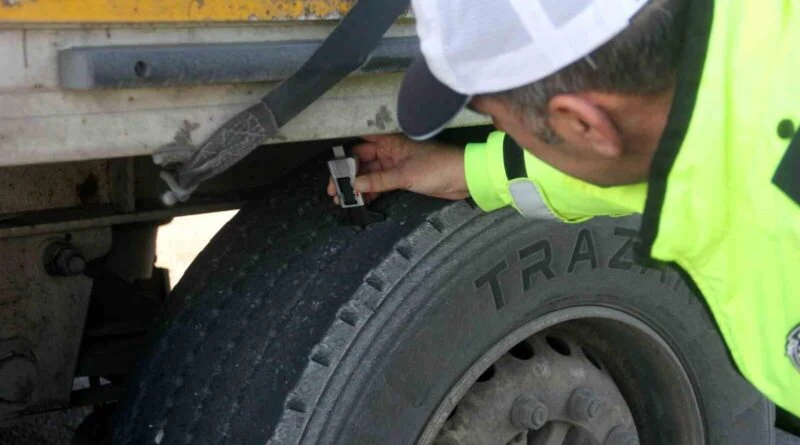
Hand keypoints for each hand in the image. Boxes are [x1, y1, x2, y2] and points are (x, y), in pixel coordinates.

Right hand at [327, 134, 468, 203]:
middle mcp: (391, 151)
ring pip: (370, 174)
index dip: (344, 153)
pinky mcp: (403, 178)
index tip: (331, 166)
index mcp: (391, 141)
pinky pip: (381, 184)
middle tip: (333, 189)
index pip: (360, 142)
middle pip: (362, 161)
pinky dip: (370, 191)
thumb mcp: (405, 174)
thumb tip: (355, 184)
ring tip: (342, 198)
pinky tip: (359, 200)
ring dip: (357, 186)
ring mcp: (396, 165)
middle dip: (347, 175)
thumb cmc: (439, 166)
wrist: (464, 178)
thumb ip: (378, 180)